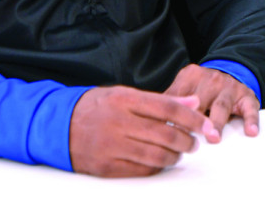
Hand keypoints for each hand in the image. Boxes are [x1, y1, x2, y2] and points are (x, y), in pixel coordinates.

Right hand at [69, 85, 206, 177]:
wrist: (59, 126)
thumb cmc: (96, 107)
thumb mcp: (124, 94)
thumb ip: (159, 99)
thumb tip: (191, 101)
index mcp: (124, 99)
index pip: (167, 108)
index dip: (192, 117)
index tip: (206, 125)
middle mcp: (119, 122)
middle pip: (165, 134)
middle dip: (187, 140)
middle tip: (194, 141)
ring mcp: (112, 146)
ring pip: (156, 156)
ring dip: (175, 156)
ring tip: (180, 152)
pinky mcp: (107, 167)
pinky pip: (142, 171)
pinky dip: (157, 167)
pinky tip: (161, 161)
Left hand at [163, 64, 258, 140]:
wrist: (232, 67)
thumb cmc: (203, 86)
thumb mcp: (185, 84)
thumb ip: (171, 97)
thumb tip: (149, 117)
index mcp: (192, 75)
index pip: (180, 95)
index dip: (174, 112)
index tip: (167, 128)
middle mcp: (211, 79)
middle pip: (201, 100)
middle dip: (194, 118)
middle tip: (188, 136)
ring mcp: (230, 87)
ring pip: (222, 105)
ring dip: (218, 122)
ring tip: (214, 137)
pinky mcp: (247, 97)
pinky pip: (250, 109)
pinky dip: (251, 120)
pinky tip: (250, 132)